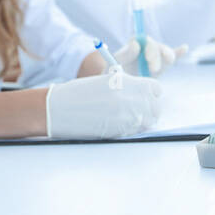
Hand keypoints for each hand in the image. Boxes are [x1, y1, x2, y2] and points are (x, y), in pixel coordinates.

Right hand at [45, 72, 163, 138]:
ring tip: (126, 117)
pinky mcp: (118, 132)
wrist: (59, 109)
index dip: (151, 93)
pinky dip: (130, 129)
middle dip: (150, 109)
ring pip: (147, 122)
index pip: (155, 89)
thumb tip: (142, 96)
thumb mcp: (105, 81)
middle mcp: (130, 100)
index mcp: (126, 82)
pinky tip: (117, 124)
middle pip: (155, 108)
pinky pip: (134, 131)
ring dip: (141, 120)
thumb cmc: (78, 93)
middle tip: (138, 109)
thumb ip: (126, 86)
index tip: (145, 96)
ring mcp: (125, 118)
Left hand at [113, 37, 186, 76]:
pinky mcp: (164, 63)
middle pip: (156, 47)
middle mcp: (148, 46)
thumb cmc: (117, 71)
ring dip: (167, 57)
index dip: (147, 48)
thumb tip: (135, 44)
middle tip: (153, 70)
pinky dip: (179, 52)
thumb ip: (125, 54)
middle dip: (156, 58)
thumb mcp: (117, 62)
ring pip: (167, 52)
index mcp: (136, 43)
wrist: (123, 84)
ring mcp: (157, 54)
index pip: (144, 41)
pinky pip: (174, 55)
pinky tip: (184, 48)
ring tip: (167, 63)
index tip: (147, 58)